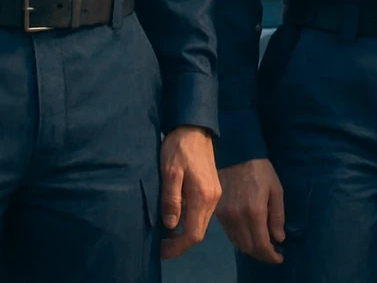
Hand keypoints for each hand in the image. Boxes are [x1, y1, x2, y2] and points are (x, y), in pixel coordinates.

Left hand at [159, 126, 221, 259]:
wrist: (195, 126)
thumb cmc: (179, 147)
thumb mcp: (170, 171)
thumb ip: (171, 198)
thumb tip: (171, 225)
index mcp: (202, 196)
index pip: (193, 234)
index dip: (177, 247)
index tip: (161, 249)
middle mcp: (213, 199)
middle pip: (199, 231)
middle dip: (180, 242)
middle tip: (161, 244)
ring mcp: (215, 193)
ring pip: (201, 223)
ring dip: (185, 232)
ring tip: (166, 232)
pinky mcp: (213, 188)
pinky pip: (202, 213)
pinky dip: (190, 220)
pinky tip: (177, 216)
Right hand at [216, 158, 284, 264]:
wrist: (236, 153)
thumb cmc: (260, 170)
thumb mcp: (276, 190)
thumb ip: (278, 216)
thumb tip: (279, 238)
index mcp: (254, 212)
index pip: (262, 245)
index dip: (271, 256)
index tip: (279, 257)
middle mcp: (237, 218)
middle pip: (249, 248)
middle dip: (262, 254)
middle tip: (272, 252)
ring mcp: (226, 216)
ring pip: (238, 243)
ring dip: (251, 249)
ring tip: (262, 245)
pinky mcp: (218, 212)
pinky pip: (230, 234)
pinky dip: (240, 240)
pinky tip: (249, 235)